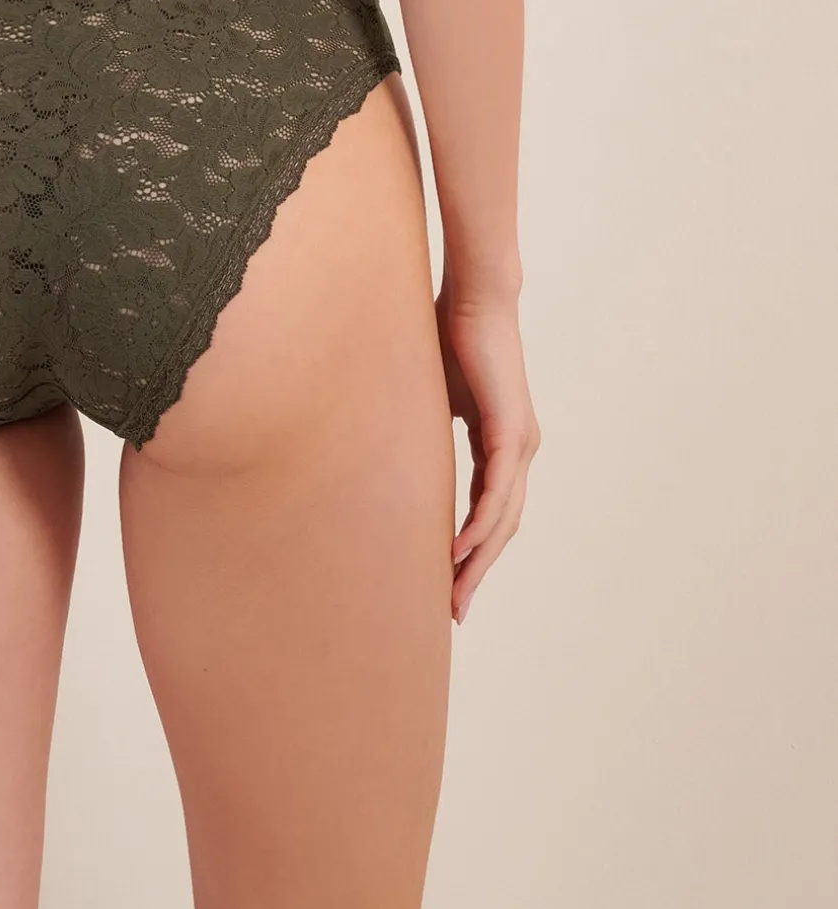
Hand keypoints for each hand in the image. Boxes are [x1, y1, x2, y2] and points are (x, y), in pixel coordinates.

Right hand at [435, 283, 539, 623]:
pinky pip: (497, 492)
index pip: (489, 509)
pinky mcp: (511, 431)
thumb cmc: (447, 336)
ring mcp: (519, 442)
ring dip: (479, 560)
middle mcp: (518, 449)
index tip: (448, 583)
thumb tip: (389, 451)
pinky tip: (462, 551)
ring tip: (455, 594)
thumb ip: (423, 430)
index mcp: (501, 442)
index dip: (471, 549)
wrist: (472, 298)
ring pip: (503, 517)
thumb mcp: (431, 398)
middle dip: (477, 571)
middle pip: (501, 526)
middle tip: (454, 610)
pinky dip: (481, 525)